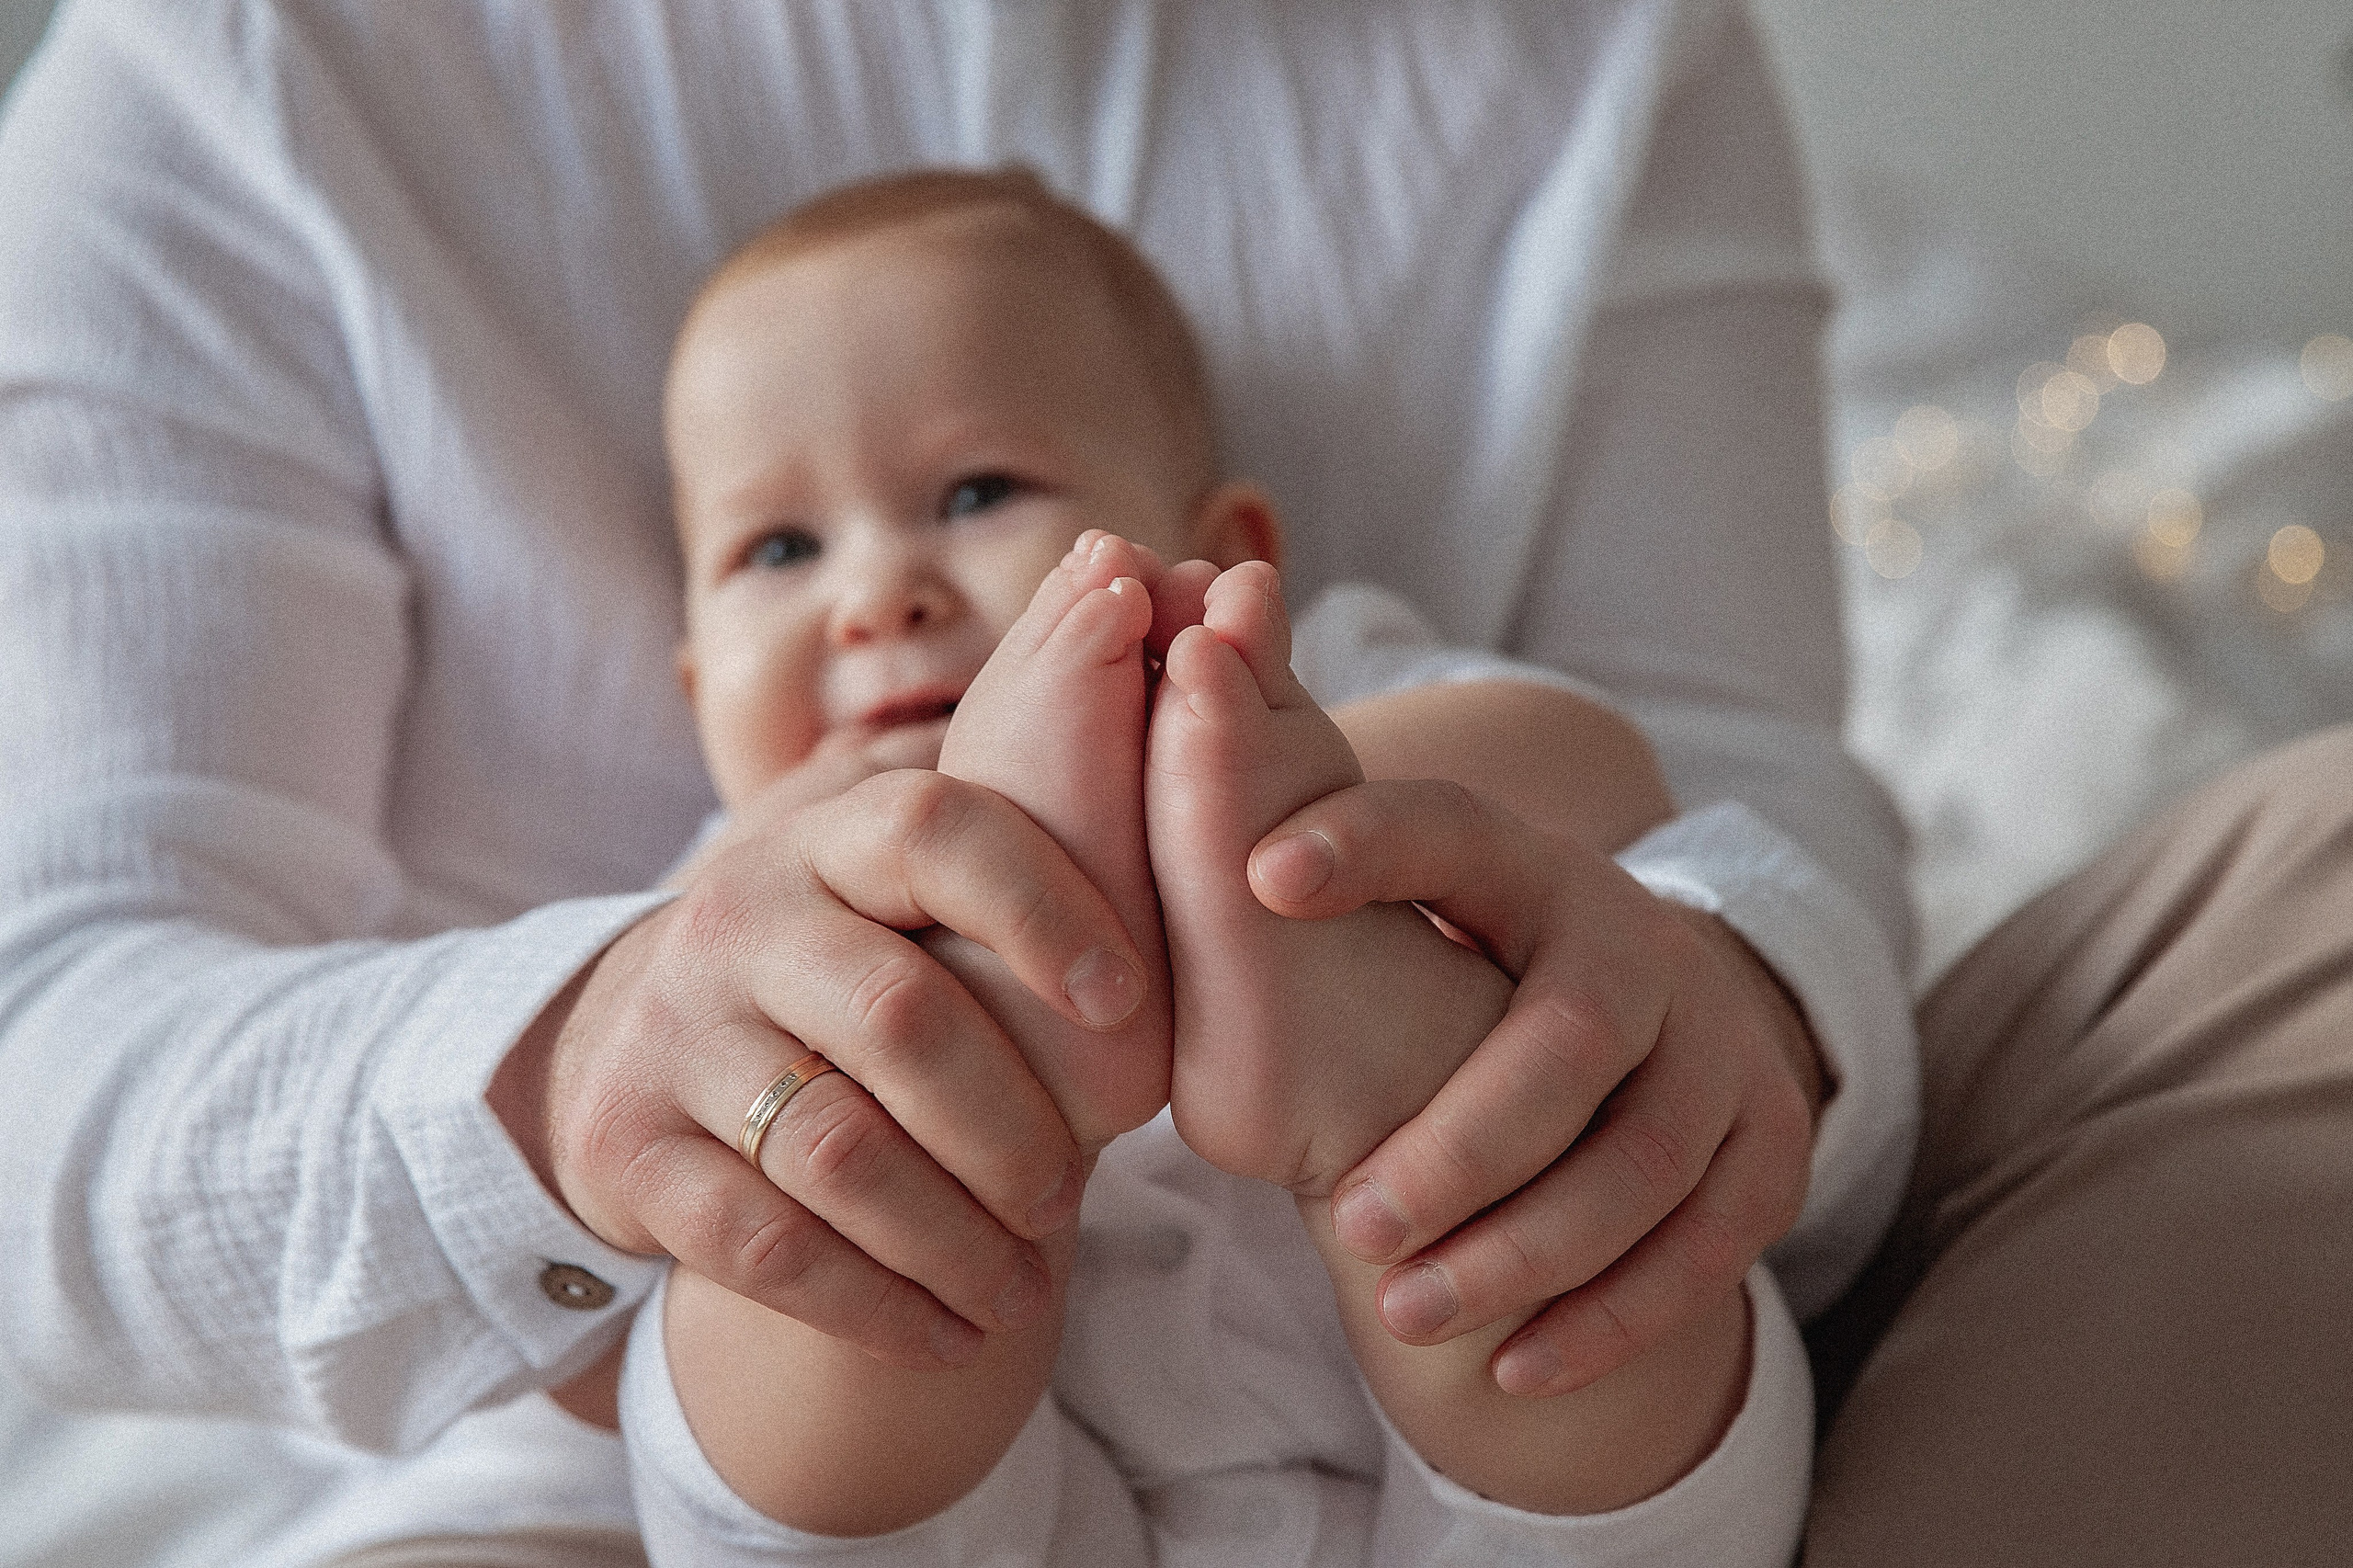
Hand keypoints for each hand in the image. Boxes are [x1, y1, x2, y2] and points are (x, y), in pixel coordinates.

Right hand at [491, 756, 1152, 1370]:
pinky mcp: (626, 1147)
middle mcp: (739, 919)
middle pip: (901, 1017)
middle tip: (1065, 1201)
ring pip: (840, 1151)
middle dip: (1011, 1128)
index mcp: (826, 843)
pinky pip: (765, 1245)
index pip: (935, 833)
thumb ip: (1001, 896)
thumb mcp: (887, 906)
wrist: (624, 1051)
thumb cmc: (827, 979)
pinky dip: (874, 1306)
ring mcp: (672, 1031)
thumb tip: (1190, 902)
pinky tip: (947, 1338)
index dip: (1043, 909)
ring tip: (1022, 1296)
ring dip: (954, 1243)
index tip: (1128, 1000)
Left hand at [1248, 780, 1821, 1396]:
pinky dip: (1612, 1317)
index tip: (1261, 872)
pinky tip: (1517, 1370)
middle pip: (1572, 1038)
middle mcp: (1643, 945)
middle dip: (1463, 1143)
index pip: (1452, 833)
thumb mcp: (1418, 917)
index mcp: (1532, 871)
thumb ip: (1320, 903)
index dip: (1367, 843)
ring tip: (1405, 1315)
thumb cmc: (1483, 973)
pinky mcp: (1769, 1146)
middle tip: (1356, 1224)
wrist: (1663, 1004)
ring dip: (1525, 1253)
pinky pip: (1706, 1248)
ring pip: (1644, 1162)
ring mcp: (1722, 1046)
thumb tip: (1189, 889)